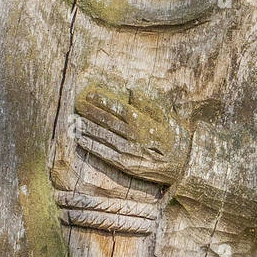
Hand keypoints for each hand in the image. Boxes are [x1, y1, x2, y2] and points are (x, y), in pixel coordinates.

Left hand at [74, 83, 191, 185]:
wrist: (183, 166)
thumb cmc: (174, 139)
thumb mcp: (166, 117)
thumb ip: (148, 103)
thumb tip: (131, 90)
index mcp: (142, 122)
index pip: (117, 107)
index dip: (102, 100)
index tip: (90, 93)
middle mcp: (133, 136)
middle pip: (106, 120)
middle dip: (90, 111)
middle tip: (77, 103)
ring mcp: (127, 151)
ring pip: (102, 136)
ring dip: (85, 127)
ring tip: (73, 118)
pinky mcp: (124, 165)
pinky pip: (103, 153)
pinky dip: (90, 145)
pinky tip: (79, 138)